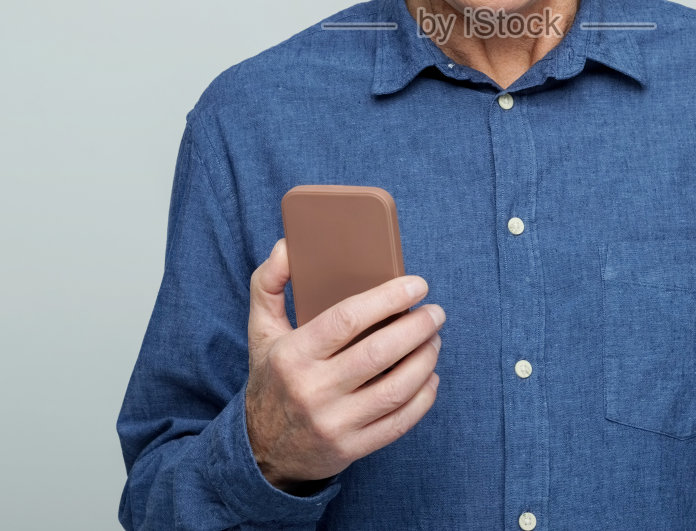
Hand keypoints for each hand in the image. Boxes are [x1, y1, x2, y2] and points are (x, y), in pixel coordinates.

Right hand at [244, 238, 444, 491]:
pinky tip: (430, 376)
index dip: (388, 298)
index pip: (347, 319)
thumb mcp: (260, 330)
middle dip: (417, 328)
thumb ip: (268, 283)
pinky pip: (399, 422)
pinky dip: (423, 397)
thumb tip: (288, 246)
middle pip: (379, 353)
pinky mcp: (351, 448)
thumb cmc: (272, 377)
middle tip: (435, 312)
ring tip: (434, 339)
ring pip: (395, 388)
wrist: (263, 449)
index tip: (417, 285)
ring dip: (425, 359)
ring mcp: (334, 423)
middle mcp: (313, 390)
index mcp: (292, 355)